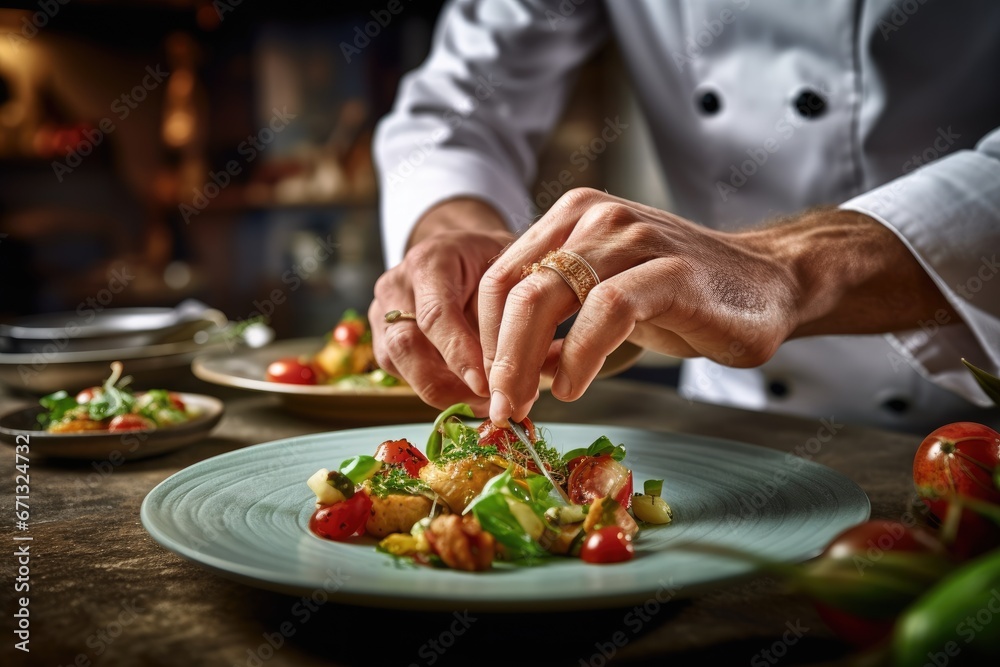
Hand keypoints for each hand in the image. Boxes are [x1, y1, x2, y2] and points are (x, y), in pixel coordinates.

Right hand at [369, 198, 512, 413]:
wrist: (461, 251)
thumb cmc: (490, 260)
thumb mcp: (508, 271)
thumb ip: (516, 313)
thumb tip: (542, 368)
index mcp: (429, 262)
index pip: (435, 315)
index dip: (459, 355)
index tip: (487, 385)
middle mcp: (396, 287)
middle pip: (405, 347)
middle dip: (447, 385)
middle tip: (489, 404)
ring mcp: (384, 314)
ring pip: (399, 366)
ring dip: (442, 393)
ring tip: (484, 404)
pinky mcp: (384, 339)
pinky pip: (403, 375)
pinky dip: (437, 391)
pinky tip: (470, 398)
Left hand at [479, 188, 956, 423]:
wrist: (769, 282)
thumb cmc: (683, 295)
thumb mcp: (605, 302)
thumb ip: (557, 328)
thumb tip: (512, 375)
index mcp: (571, 218)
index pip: (501, 278)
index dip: (484, 340)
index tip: (487, 389)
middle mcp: (594, 218)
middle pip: (514, 290)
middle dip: (495, 358)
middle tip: (499, 408)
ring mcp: (631, 239)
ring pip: (546, 298)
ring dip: (524, 362)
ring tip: (525, 404)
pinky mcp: (669, 271)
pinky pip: (605, 312)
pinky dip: (579, 356)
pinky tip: (573, 388)